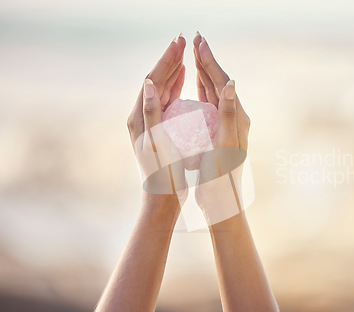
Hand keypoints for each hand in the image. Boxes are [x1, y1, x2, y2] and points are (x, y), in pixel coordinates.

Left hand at [127, 35, 187, 207]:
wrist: (163, 197)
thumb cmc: (163, 174)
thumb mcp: (157, 143)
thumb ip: (151, 113)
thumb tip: (149, 84)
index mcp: (138, 118)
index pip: (152, 80)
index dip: (166, 60)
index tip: (179, 42)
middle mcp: (140, 116)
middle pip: (155, 80)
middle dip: (169, 59)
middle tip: (183, 39)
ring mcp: (149, 121)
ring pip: (161, 88)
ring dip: (172, 69)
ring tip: (183, 52)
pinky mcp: (159, 127)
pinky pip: (166, 100)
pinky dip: (174, 85)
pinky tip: (182, 78)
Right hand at [192, 34, 250, 224]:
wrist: (222, 199)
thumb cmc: (222, 174)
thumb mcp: (226, 144)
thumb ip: (229, 113)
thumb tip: (231, 83)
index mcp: (238, 117)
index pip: (223, 82)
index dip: (210, 61)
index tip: (198, 42)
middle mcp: (235, 118)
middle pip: (219, 82)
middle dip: (206, 60)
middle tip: (195, 40)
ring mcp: (226, 124)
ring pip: (213, 91)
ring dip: (204, 72)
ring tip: (193, 54)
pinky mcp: (217, 132)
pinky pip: (209, 104)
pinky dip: (201, 90)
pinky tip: (195, 85)